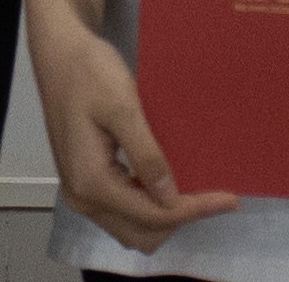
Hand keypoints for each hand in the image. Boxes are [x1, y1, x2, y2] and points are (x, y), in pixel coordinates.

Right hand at [28, 6, 240, 251]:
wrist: (59, 53)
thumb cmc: (90, 72)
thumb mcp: (124, 108)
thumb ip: (147, 156)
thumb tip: (170, 198)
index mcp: (91, 182)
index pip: (151, 215)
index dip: (193, 210)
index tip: (229, 200)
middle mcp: (82, 197)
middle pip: (141, 233)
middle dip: (179, 218)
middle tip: (212, 194)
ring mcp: (81, 192)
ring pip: (132, 228)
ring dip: (164, 215)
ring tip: (194, 190)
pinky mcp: (84, 182)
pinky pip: (122, 211)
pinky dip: (148, 205)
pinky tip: (167, 183)